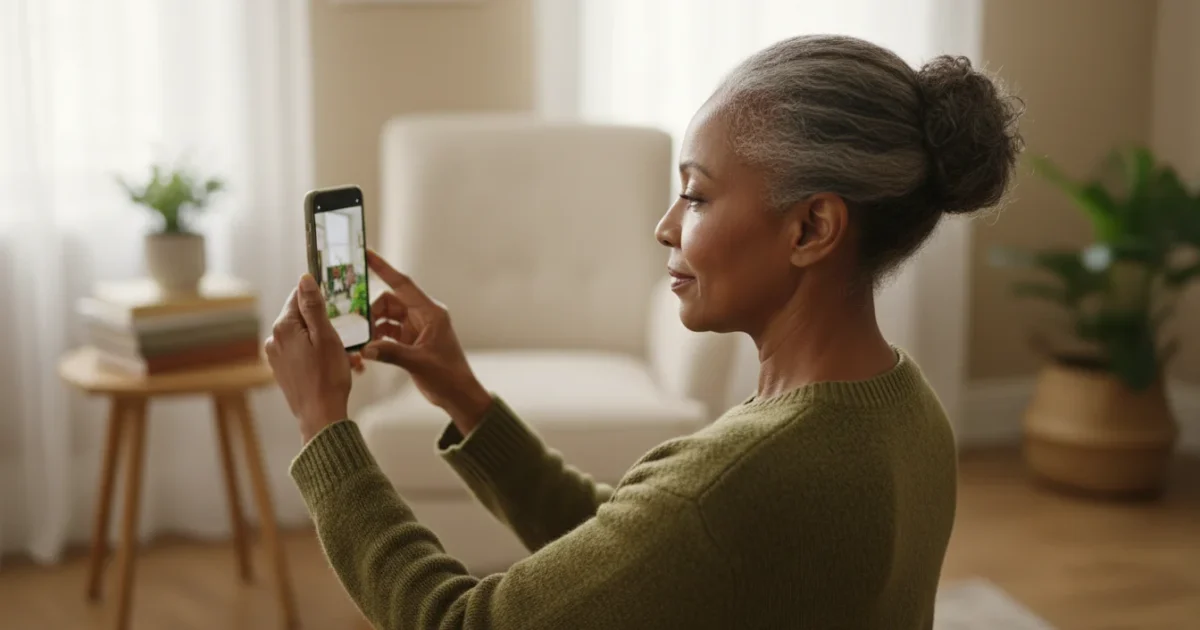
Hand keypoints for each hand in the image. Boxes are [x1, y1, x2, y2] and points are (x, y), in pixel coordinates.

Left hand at [265, 274, 354, 443]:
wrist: (320, 415)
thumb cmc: (328, 377)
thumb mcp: (327, 336)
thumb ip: (314, 306)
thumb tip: (304, 278)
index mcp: (284, 327)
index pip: (299, 297)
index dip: (319, 298)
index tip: (337, 306)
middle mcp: (274, 339)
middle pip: (302, 317)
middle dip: (325, 324)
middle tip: (346, 340)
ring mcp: (276, 356)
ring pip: (303, 336)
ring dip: (324, 341)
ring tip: (345, 357)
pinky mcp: (281, 370)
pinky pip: (301, 352)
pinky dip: (317, 354)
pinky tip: (332, 366)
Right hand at [361, 250, 492, 433]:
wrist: (458, 395)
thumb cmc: (448, 376)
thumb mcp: (419, 363)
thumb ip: (391, 353)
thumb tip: (366, 349)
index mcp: (431, 313)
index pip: (403, 284)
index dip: (384, 268)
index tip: (367, 254)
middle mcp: (423, 316)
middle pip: (389, 302)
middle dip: (371, 311)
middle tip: (357, 326)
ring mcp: (416, 328)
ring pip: (387, 317)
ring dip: (372, 327)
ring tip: (361, 341)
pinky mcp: (411, 341)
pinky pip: (388, 332)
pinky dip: (377, 339)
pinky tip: (368, 350)